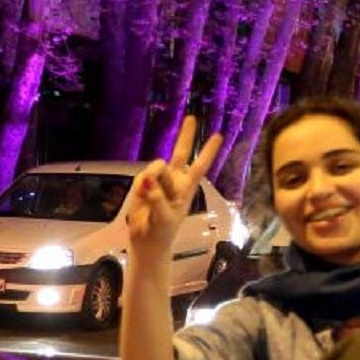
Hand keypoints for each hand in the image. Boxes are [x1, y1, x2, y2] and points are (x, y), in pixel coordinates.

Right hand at [120, 117, 222, 255]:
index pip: (199, 166)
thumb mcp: (163, 218)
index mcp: (186, 188)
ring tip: (150, 198)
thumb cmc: (162, 232)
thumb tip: (148, 179)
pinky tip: (142, 196)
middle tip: (192, 118)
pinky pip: (143, 176)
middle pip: (180, 153)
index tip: (218, 135)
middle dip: (185, 136)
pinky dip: (142, 185)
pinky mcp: (143, 184)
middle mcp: (174, 180)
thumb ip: (157, 198)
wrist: (146, 242)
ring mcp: (158, 181)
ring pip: (157, 167)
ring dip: (154, 178)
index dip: (208, 151)